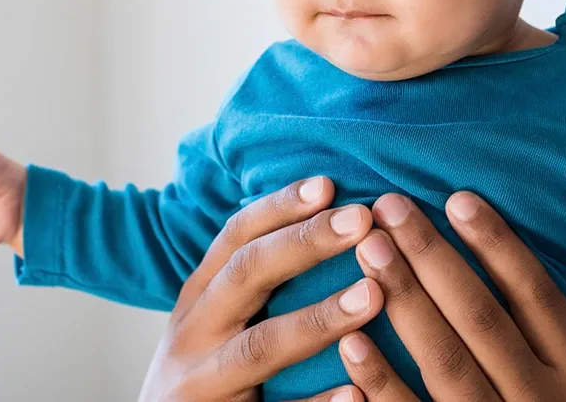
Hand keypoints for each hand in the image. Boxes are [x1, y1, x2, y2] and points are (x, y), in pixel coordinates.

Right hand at [138, 177, 382, 401]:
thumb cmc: (208, 370)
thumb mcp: (214, 318)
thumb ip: (256, 278)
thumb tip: (325, 212)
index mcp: (199, 297)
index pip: (236, 238)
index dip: (278, 207)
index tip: (328, 183)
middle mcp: (193, 334)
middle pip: (246, 276)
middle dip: (304, 243)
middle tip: (362, 220)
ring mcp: (202, 383)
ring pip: (259, 347)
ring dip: (318, 318)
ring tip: (372, 295)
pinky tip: (357, 393)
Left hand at [310, 192, 565, 401]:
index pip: (538, 296)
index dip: (499, 245)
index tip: (458, 198)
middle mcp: (542, 399)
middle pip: (482, 317)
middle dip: (433, 257)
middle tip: (388, 207)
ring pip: (446, 361)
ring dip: (403, 303)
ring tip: (366, 254)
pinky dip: (382, 386)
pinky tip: (351, 344)